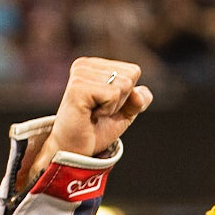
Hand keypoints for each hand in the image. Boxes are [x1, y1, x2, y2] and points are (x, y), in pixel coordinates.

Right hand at [20, 57, 151, 188]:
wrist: (75, 150)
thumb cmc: (97, 129)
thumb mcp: (125, 112)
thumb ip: (139, 99)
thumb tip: (138, 94)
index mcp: (95, 65)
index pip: (133, 71)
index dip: (128, 95)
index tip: (106, 105)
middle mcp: (85, 65)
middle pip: (130, 76)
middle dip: (122, 101)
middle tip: (99, 111)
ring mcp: (80, 74)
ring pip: (123, 85)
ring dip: (113, 107)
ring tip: (94, 112)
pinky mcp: (78, 87)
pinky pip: (113, 95)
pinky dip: (107, 110)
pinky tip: (90, 114)